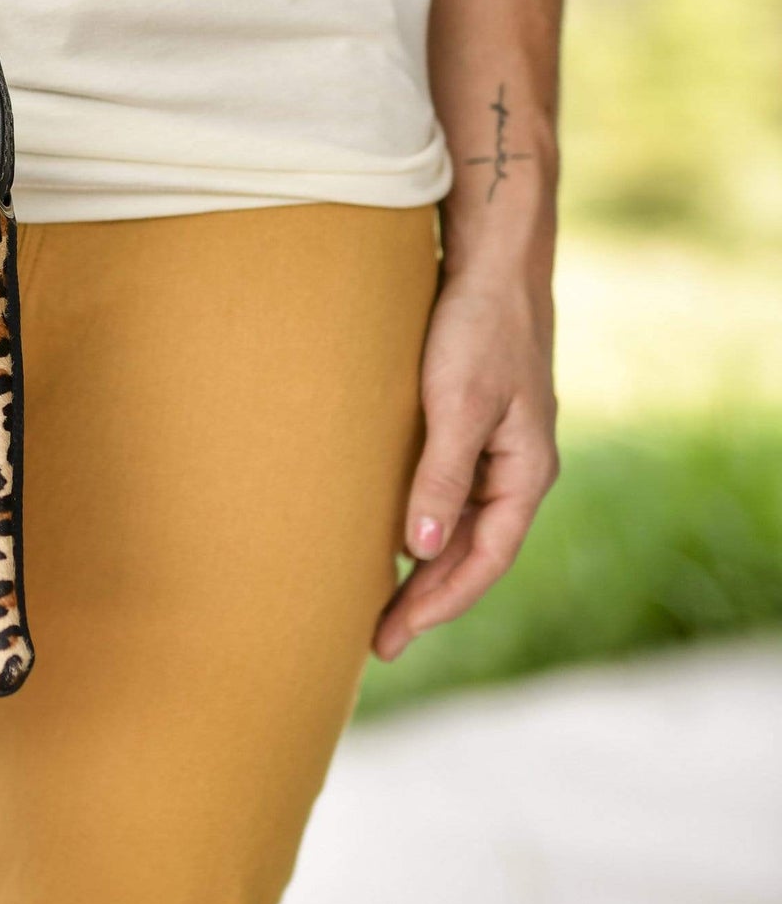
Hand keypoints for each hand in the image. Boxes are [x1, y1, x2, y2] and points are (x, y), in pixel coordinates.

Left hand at [375, 260, 558, 662]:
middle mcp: (516, 468)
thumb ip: (441, 478)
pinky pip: (448, 494)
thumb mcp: (457, 404)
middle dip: (427, 598)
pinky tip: (388, 539)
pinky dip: (420, 524)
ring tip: (376, 605)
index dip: (441, 602)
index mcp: (526, 472)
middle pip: (472, 552)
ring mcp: (496, 449)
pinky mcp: (471, 426)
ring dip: (422, 567)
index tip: (396, 635)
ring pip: (459, 527)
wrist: (491, 261)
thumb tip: (420, 551)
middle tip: (376, 642)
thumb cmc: (477, 327)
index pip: (486, 560)